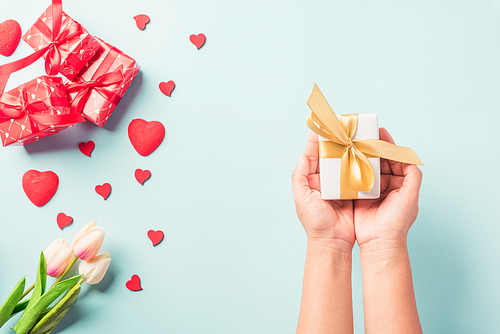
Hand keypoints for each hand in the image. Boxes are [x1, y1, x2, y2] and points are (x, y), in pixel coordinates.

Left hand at [292, 131, 354, 247]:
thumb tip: (303, 155)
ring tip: (356, 135)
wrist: (333, 242)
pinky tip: (367, 153)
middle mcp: (327, 180)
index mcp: (312, 180)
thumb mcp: (301, 198)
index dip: (318, 139)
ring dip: (351, 149)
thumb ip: (299, 176)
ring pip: (347, 161)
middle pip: (332, 155)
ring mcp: (342, 185)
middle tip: (343, 125)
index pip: (314, 154)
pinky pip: (359, 173)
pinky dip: (362, 162)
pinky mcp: (356, 192)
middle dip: (337, 140)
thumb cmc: (315, 222)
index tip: (322, 124)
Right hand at [354, 128, 422, 248]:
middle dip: (371, 148)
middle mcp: (387, 184)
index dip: (387, 145)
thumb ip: (413, 175)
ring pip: (366, 167)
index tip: (378, 132)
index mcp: (400, 182)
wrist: (380, 242)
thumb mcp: (410, 196)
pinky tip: (345, 160)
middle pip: (379, 160)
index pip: (394, 158)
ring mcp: (372, 189)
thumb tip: (409, 157)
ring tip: (352, 144)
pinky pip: (355, 178)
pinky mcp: (359, 195)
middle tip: (362, 135)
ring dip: (360, 156)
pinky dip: (351, 169)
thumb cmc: (397, 222)